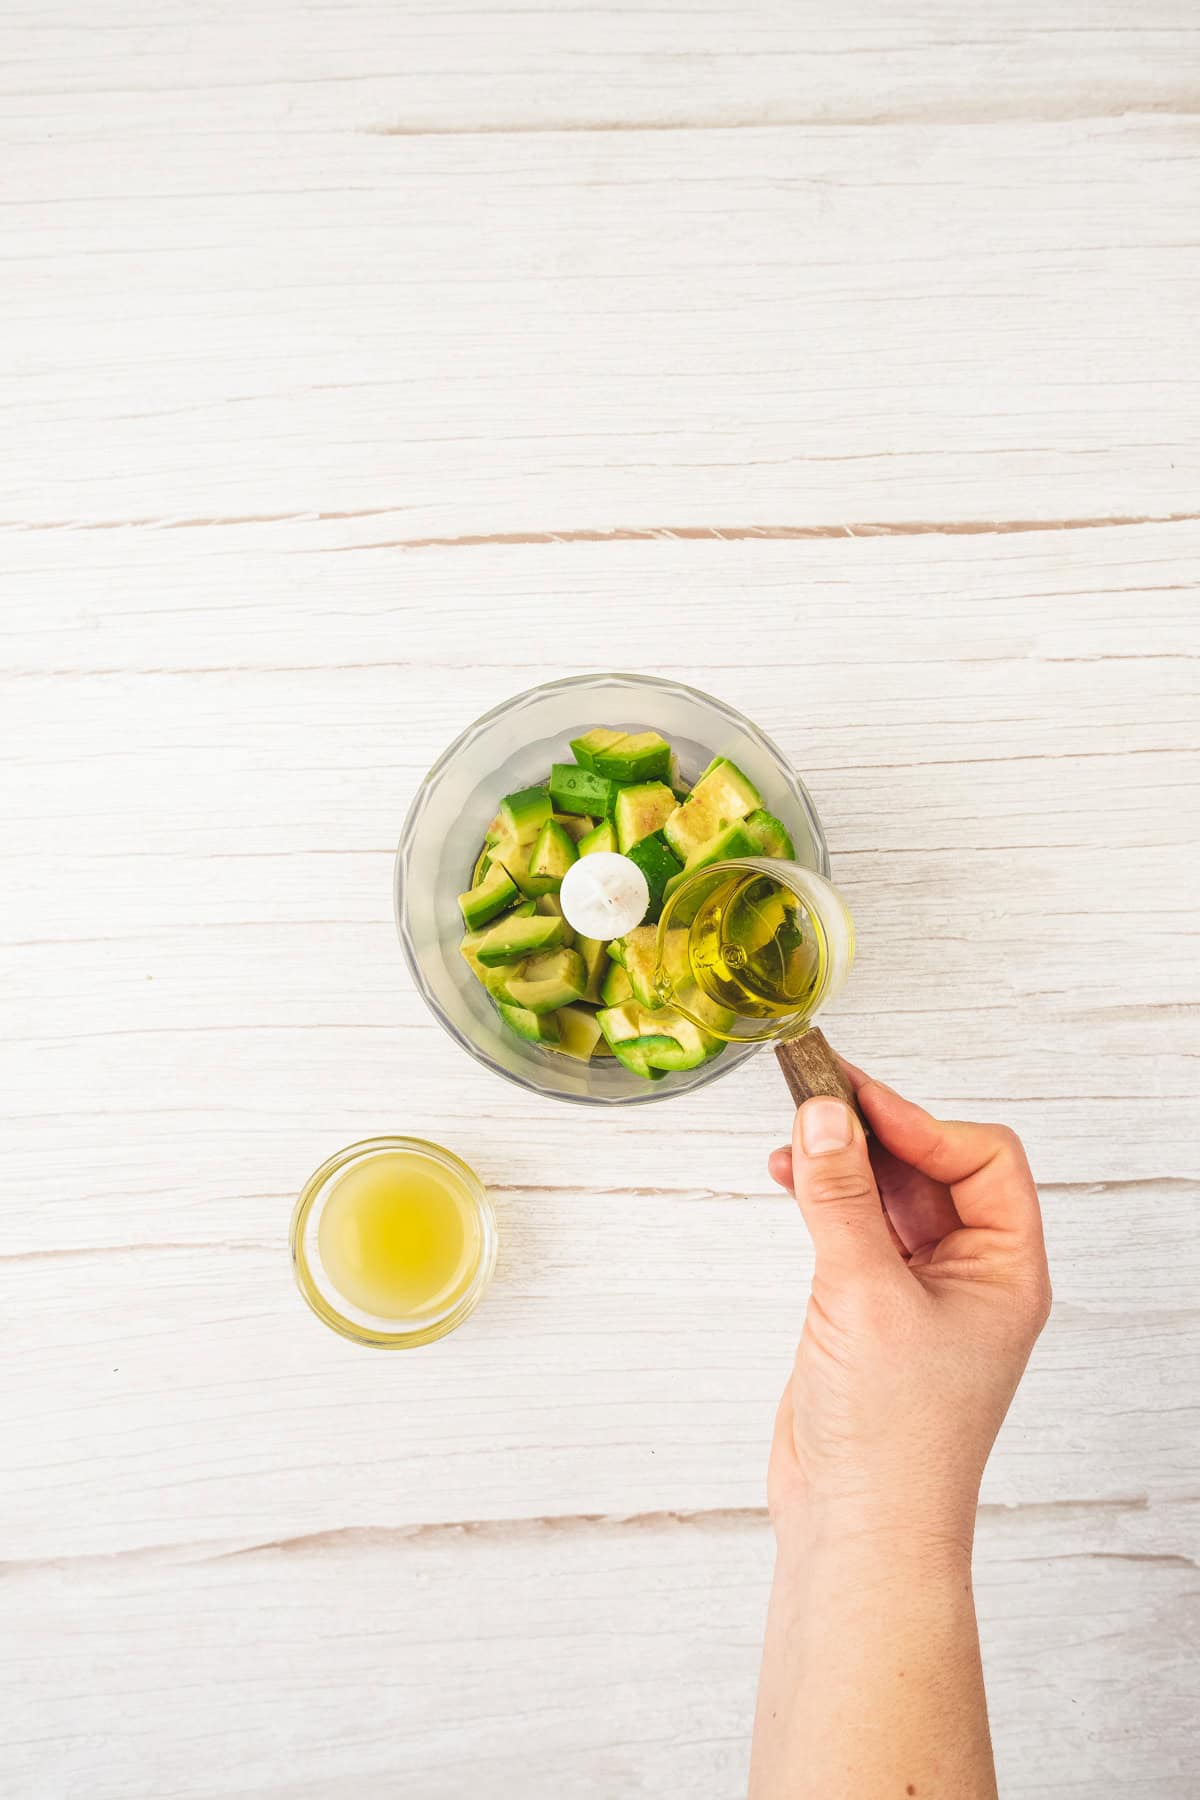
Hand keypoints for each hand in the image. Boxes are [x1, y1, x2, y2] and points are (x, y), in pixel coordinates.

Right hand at [766, 1064, 1050, 1554]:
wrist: (855, 1528)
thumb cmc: (894, 1441)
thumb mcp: (864, 1298)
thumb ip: (840, 1200)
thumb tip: (825, 1115)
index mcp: (1006, 1271)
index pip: (982, 1159)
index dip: (922, 1123)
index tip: (856, 1100)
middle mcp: (970, 1274)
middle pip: (931, 1166)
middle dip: (874, 1130)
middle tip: (814, 1091)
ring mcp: (917, 1290)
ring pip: (885, 1193)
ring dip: (840, 1159)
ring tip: (791, 1137)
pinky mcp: (868, 1306)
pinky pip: (851, 1226)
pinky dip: (820, 1195)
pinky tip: (788, 1177)